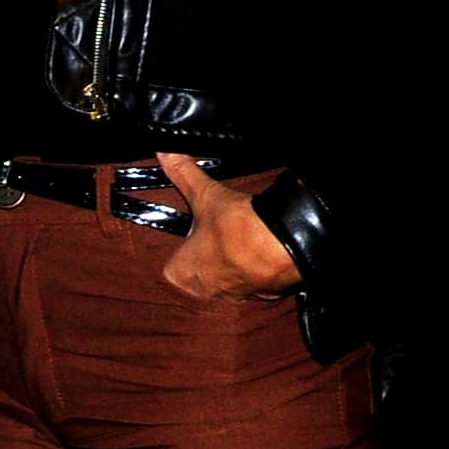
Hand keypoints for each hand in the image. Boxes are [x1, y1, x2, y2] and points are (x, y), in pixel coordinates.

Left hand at [154, 155, 301, 304]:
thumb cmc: (237, 228)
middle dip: (208, 258)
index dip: (181, 250)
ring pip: (230, 281)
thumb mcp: (206, 194)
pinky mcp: (266, 294)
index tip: (190, 235)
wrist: (282, 245)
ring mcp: (237, 296)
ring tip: (242, 240)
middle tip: (218, 236)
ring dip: (235, 264)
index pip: (172, 267)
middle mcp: (207, 291)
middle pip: (201, 276)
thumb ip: (184, 173)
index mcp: (183, 273)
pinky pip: (257, 282)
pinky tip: (264, 250)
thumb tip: (167, 153)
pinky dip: (260, 268)